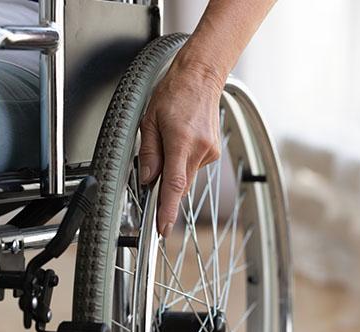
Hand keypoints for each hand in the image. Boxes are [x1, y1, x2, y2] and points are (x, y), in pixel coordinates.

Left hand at [139, 61, 222, 236]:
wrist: (201, 77)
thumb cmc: (174, 93)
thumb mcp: (149, 120)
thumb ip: (148, 153)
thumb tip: (146, 179)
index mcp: (181, 141)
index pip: (173, 185)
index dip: (166, 209)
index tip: (162, 227)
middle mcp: (200, 150)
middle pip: (179, 185)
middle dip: (164, 189)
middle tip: (151, 177)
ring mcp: (210, 152)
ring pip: (186, 176)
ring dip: (173, 171)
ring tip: (167, 144)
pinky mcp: (213, 152)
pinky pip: (193, 167)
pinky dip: (182, 163)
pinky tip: (178, 143)